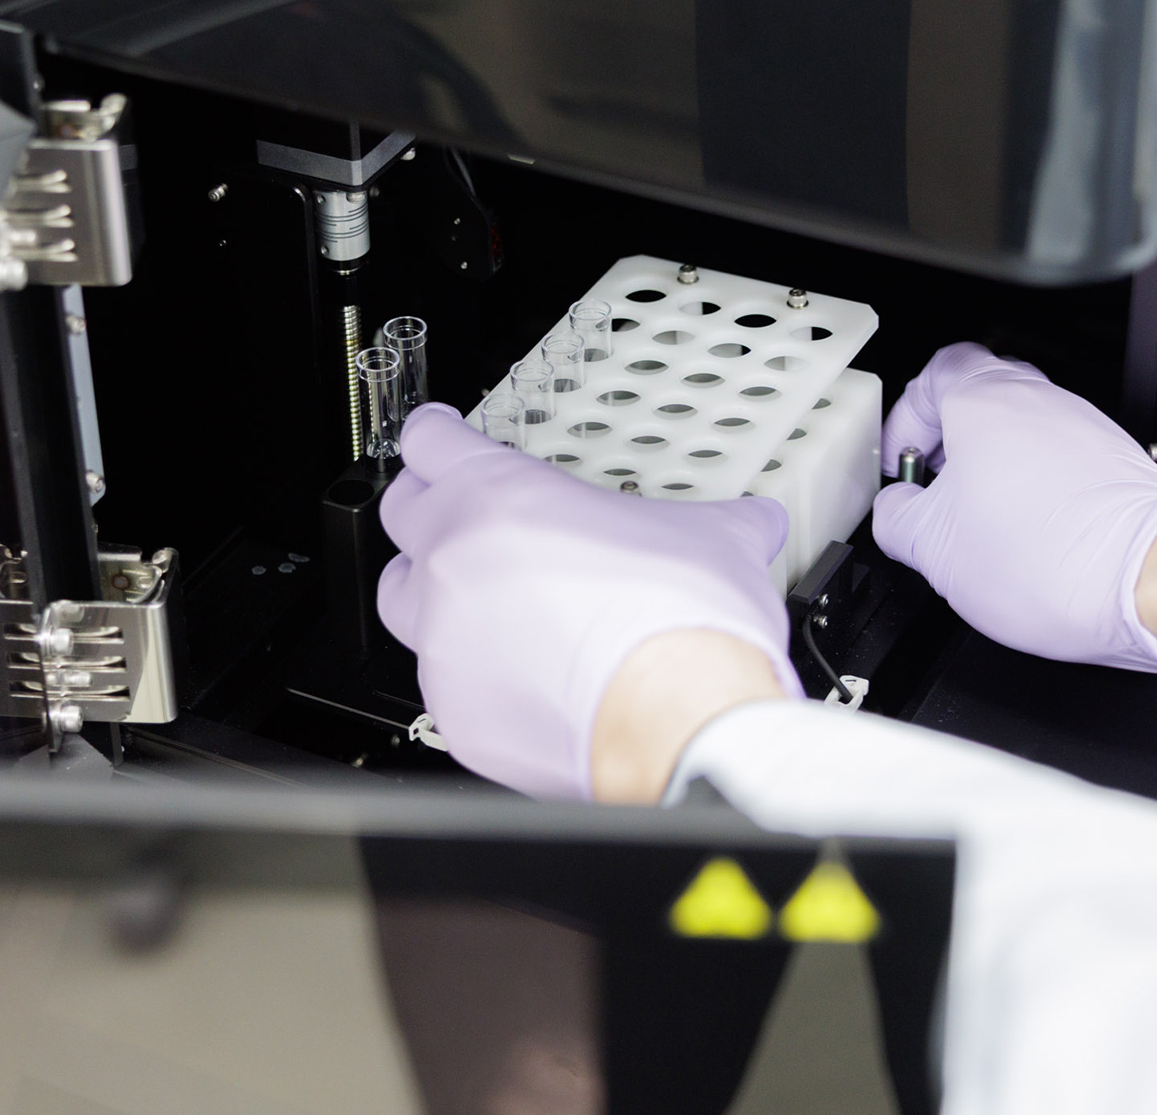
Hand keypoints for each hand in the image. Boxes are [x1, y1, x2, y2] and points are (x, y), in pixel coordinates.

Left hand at [377, 405, 803, 799]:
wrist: (676, 718)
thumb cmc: (678, 623)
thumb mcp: (716, 536)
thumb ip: (726, 519)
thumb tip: (755, 522)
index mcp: (498, 495)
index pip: (428, 440)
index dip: (437, 438)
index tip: (441, 440)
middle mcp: (454, 561)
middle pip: (400, 513)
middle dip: (429, 510)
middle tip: (467, 518)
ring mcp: (444, 640)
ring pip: (403, 599)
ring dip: (431, 592)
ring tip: (481, 601)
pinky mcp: (454, 709)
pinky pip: (442, 682)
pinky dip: (471, 675)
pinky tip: (517, 678)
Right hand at [872, 344, 1156, 689]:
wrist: (1144, 580)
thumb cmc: (1052, 557)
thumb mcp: (933, 549)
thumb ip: (896, 520)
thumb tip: (895, 514)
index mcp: (984, 402)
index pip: (933, 372)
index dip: (906, 417)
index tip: (903, 463)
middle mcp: (1039, 402)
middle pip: (979, 395)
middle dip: (949, 441)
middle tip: (936, 487)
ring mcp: (1083, 427)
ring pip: (1022, 428)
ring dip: (994, 466)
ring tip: (982, 520)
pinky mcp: (1114, 461)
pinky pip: (1060, 458)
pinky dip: (1036, 486)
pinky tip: (1028, 533)